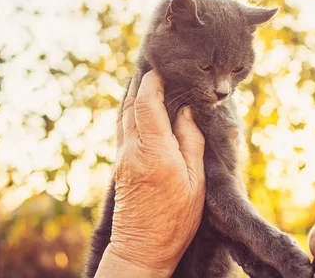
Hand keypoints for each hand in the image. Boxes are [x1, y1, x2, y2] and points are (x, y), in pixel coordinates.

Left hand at [96, 70, 205, 276]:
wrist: (142, 248)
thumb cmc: (175, 219)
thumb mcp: (195, 181)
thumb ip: (191, 142)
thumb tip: (185, 112)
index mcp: (155, 152)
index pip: (146, 104)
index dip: (152, 82)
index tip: (161, 68)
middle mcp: (132, 150)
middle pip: (130, 105)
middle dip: (139, 82)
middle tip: (152, 65)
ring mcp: (122, 157)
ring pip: (122, 115)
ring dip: (131, 94)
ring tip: (143, 79)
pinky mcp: (118, 165)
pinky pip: (122, 128)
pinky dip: (129, 111)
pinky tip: (137, 107)